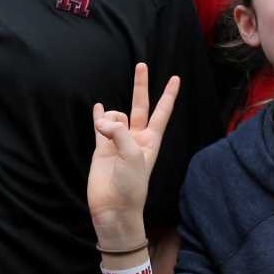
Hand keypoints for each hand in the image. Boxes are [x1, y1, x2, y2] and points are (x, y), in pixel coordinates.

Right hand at [86, 64, 181, 248]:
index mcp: (150, 140)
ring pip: (114, 116)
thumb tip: (101, 119)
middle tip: (141, 65)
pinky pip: (99, 126)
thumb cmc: (130, 186)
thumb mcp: (132, 156)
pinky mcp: (101, 148)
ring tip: (103, 131)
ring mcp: (117, 142)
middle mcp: (135, 138)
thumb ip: (118, 133)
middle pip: (140, 106)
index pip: (161, 112)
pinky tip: (98, 107)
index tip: (176, 78)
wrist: (113, 208)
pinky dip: (98, 115)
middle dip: (140, 86)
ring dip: (108, 118)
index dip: (168, 95)